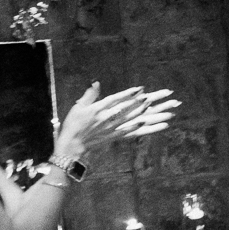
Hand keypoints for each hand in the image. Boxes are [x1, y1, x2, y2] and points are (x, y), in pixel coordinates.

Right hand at [56, 83, 180, 157]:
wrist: (72, 146)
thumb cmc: (73, 125)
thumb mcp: (78, 107)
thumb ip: (90, 95)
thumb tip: (96, 83)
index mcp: (99, 109)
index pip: (117, 99)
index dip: (129, 94)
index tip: (140, 89)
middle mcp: (107, 118)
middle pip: (128, 109)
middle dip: (141, 102)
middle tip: (154, 97)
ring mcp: (112, 128)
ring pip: (131, 120)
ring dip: (145, 114)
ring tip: (156, 109)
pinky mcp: (114, 137)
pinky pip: (129, 132)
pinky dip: (139, 128)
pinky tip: (148, 123)